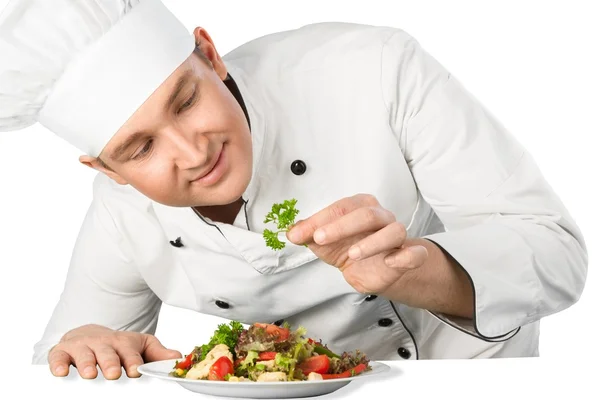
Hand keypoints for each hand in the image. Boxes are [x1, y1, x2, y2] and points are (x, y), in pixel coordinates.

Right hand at [48, 324, 181, 379]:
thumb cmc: (118, 346)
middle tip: (114, 374)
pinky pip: (58, 357)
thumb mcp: (140, 346)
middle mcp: (103, 343)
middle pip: (107, 353)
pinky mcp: (63, 351)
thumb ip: (157, 353)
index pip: (130, 352)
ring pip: (84, 355)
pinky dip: (59, 364)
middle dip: (111, 363)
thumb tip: (178, 358)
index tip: (137, 370)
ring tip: (90, 375)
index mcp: (124, 343)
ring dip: (87, 365)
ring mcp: (83, 346)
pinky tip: (61, 373)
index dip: (134, 361)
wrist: (89, 334)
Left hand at [286, 194, 427, 294]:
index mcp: (360, 207)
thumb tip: (291, 232)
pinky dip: (407, 255)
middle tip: (321, 238)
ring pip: (394, 231)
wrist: (370, 270)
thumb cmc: (347, 247)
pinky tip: (392, 261)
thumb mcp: (323, 242)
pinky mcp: (408, 255)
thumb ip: (308, 234)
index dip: (321, 219)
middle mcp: (381, 217)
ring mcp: (396, 235)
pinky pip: (415, 253)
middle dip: (342, 226)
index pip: (342, 207)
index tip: (301, 233)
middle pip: (367, 214)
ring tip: (352, 254)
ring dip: (373, 242)